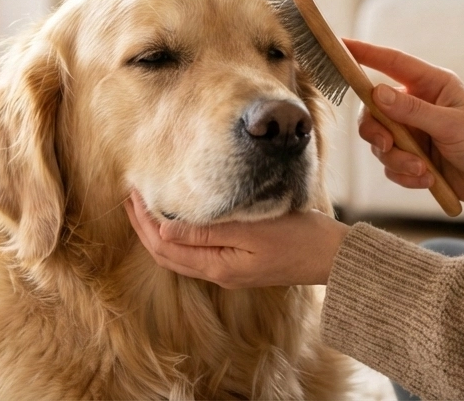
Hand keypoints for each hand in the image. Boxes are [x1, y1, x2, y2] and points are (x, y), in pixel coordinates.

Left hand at [124, 191, 348, 287]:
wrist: (334, 258)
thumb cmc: (300, 238)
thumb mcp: (254, 229)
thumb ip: (211, 230)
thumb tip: (166, 226)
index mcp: (219, 265)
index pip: (165, 245)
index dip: (143, 220)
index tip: (133, 192)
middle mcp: (219, 272)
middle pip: (166, 253)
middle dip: (142, 226)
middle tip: (129, 195)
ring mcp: (229, 270)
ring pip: (179, 255)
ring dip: (157, 231)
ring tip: (145, 205)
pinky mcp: (239, 264)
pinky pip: (196, 252)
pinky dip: (178, 235)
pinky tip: (179, 217)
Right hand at [345, 38, 463, 217]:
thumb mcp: (452, 125)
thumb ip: (413, 111)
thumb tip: (377, 92)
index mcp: (431, 85)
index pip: (392, 63)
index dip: (365, 53)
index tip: (340, 46)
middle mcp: (417, 106)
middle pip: (373, 110)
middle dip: (376, 131)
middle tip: (387, 144)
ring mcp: (413, 133)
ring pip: (380, 142)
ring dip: (397, 160)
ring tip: (422, 172)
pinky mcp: (412, 159)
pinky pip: (391, 165)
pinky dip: (404, 175)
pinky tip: (427, 181)